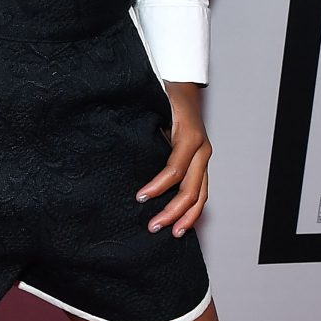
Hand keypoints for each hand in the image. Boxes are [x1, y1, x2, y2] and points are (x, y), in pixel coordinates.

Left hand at [136, 82, 210, 235]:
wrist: (183, 87)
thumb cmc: (166, 96)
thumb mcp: (153, 108)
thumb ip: (143, 128)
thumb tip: (117, 146)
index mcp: (189, 136)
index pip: (174, 169)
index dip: (158, 186)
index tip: (139, 197)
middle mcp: (201, 149)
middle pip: (191, 189)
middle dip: (172, 210)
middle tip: (153, 226)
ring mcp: (203, 157)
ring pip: (201, 194)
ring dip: (187, 216)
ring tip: (173, 233)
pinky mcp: (201, 163)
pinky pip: (201, 189)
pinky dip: (193, 208)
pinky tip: (182, 221)